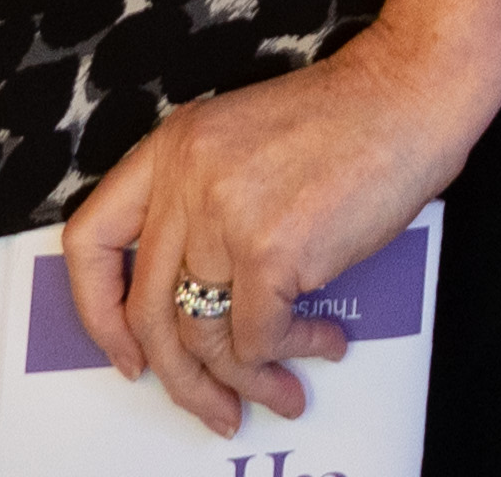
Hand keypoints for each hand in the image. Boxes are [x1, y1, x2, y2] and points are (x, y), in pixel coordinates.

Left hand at [57, 38, 469, 436]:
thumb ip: (204, 205)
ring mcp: (223, 217)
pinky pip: (260, 337)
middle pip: (149, 310)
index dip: (98, 311)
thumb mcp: (241, 143)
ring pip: (205, 336)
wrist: (409, 92)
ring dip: (247, 380)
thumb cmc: (347, 119)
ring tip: (283, 392)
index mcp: (170, 149)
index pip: (91, 242)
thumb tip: (197, 301)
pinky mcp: (271, 251)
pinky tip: (324, 343)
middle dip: (182, 378)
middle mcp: (184, 181)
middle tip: (215, 407)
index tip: (126, 352)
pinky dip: (293, 352)